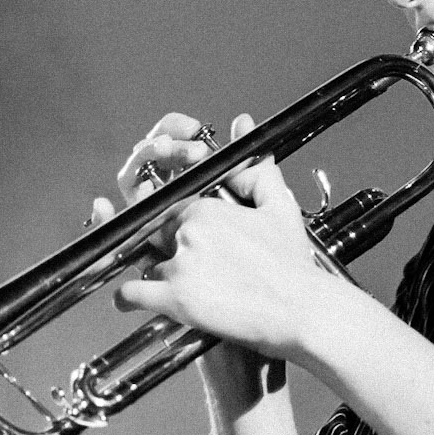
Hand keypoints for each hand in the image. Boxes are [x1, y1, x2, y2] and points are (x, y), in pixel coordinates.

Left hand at [89, 113, 292, 406]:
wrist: (303, 311)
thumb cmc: (293, 264)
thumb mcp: (278, 206)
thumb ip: (255, 166)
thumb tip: (243, 123)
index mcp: (205, 208)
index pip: (170, 210)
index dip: (178, 226)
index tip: (190, 241)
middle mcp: (187, 232)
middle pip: (155, 236)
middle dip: (166, 249)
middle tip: (190, 267)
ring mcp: (179, 264)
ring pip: (147, 265)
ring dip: (157, 276)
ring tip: (184, 288)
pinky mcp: (176, 299)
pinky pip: (133, 293)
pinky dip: (130, 298)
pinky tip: (135, 302)